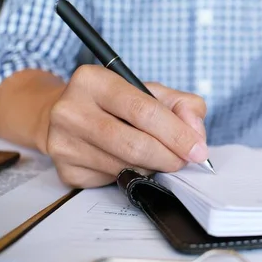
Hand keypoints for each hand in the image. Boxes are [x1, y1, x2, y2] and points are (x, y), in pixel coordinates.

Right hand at [39, 65, 208, 187]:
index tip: (198, 150)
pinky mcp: (66, 170)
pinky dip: (132, 175)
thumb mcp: (149, 91)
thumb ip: (181, 105)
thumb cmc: (115, 103)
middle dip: (169, 157)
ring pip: (126, 167)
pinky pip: (113, 180)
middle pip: (135, 145)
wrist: (65, 117)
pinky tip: (130, 162)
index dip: (176, 133)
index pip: (143, 111)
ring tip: (157, 157)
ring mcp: (63, 143)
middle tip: (184, 160)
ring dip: (152, 167)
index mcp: (93, 80)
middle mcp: (70, 110)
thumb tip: (195, 133)